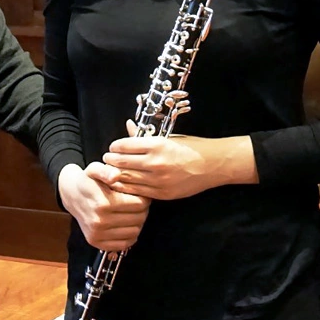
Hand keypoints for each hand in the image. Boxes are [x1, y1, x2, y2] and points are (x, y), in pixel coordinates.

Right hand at [57, 162, 150, 250]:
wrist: (71, 195)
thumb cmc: (87, 181)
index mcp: (102, 203)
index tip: (140, 194)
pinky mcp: (97, 243)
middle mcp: (99, 221)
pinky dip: (129, 235)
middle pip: (139, 218)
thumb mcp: (95, 169)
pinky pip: (124, 244)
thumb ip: (107, 170)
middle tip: (137, 203)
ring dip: (137, 222)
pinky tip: (125, 224)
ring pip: (135, 232)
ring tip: (131, 212)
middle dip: (142, 210)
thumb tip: (116, 175)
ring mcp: (98, 234)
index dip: (144, 197)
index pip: (139, 204)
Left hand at [99, 121, 257, 200]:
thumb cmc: (191, 147)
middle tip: (106, 159)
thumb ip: (145, 134)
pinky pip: (138, 191)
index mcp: (157, 145)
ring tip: (111, 171)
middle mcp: (156, 163)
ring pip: (126, 180)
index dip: (114, 147)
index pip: (123, 146)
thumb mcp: (167, 136)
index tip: (112, 147)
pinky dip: (127, 187)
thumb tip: (128, 125)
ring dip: (115, 175)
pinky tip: (123, 183)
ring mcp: (158, 181)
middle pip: (121, 164)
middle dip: (110, 161)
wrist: (213, 165)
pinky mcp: (162, 194)